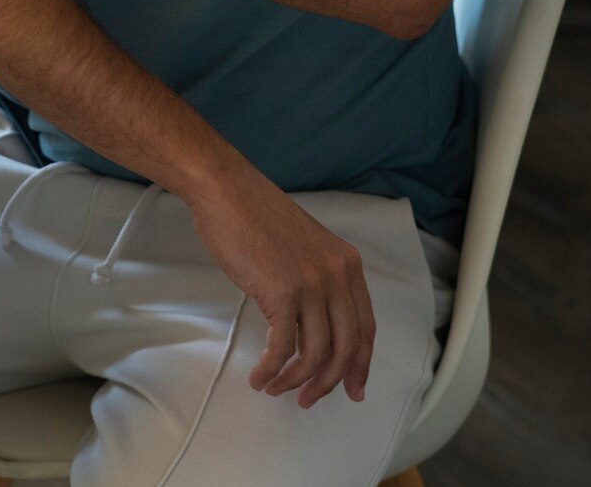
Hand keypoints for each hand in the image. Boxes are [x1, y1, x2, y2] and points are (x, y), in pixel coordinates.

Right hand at [188, 171, 377, 407]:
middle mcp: (337, 276)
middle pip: (345, 348)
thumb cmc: (252, 213)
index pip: (365, 327)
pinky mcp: (281, 293)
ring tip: (277, 388)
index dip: (360, 364)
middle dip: (328, 382)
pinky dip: (272, 369)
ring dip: (297, 380)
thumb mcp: (303, 245)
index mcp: (347, 264)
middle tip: (308, 399)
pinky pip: (283, 347)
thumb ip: (316, 278)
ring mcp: (311, 285)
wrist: (225, 189)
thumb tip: (309, 320)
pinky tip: (260, 376)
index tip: (351, 388)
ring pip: (316, 353)